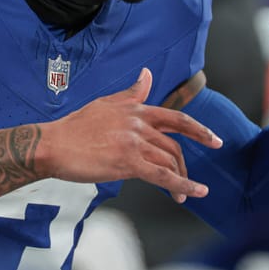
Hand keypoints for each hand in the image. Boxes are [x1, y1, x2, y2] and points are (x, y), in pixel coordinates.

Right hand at [37, 68, 222, 202]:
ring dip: (182, 180)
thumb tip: (147, 74)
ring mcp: (134, 142)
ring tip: (184, 195)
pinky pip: (161, 176)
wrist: (54, 144)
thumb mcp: (106, 103)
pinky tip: (191, 194)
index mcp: (136, 109)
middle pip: (174, 145)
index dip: (199, 130)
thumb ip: (131, 93)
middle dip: (185, 165)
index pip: (176, 118)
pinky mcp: (127, 162)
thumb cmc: (75, 127)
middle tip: (192, 180)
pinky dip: (181, 186)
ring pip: (169, 161)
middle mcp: (138, 123)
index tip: (215, 140)